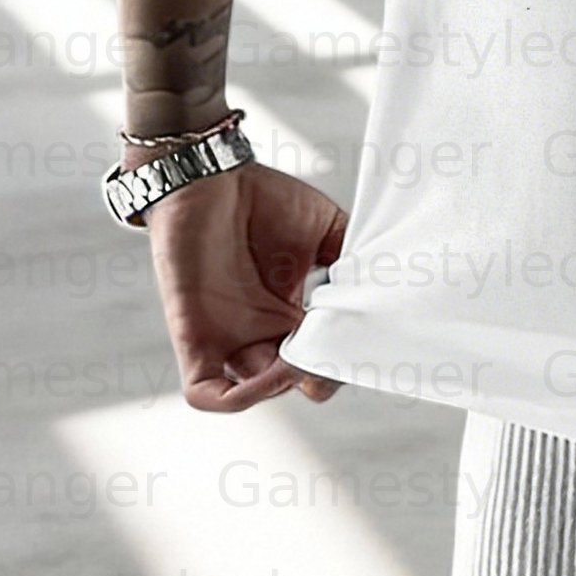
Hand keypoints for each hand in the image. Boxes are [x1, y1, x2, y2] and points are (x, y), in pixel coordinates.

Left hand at [144, 162, 348, 411]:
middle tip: (333, 351)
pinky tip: (271, 375)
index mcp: (289, 313)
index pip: (317, 360)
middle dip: (317, 377)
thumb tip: (382, 288)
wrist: (212, 176)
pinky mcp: (194, 338)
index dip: (339, 363)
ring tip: (306, 356)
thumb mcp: (326, 230)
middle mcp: (259, 331)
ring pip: (254, 394)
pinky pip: (206, 393)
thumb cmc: (263, 200)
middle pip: (291, 382)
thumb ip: (350, 260)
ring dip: (285, 386)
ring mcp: (226, 338)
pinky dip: (237, 399)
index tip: (359, 345)